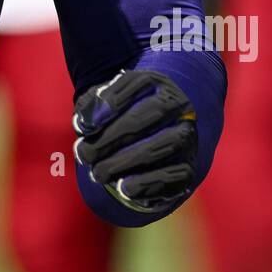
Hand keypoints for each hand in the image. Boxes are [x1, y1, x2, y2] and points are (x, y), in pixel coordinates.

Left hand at [73, 68, 197, 213]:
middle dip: (113, 136)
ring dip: (127, 161)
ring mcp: (186, 137)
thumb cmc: (119, 118)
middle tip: (85, 154)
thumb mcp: (103, 105)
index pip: (138, 82)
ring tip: (98, 173)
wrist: (147, 143)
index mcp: (156, 83)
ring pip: (164, 143)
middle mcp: (178, 106)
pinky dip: (147, 183)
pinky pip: (174, 175)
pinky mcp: (187, 167)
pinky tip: (124, 188)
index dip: (110, 102)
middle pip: (152, 113)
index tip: (84, 126)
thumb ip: (91, 107)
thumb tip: (84, 122)